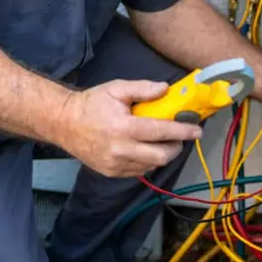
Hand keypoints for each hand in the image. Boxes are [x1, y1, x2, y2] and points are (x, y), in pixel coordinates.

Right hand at [58, 79, 202, 177]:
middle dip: (176, 147)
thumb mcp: (116, 88)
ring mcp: (115, 165)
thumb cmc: (92, 103)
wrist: (64, 123)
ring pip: (151, 165)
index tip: (197, 130)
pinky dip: (148, 161)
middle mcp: (120, 149)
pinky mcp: (111, 173)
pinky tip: (146, 149)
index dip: (182, 131)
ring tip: (165, 142)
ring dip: (163, 154)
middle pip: (160, 155)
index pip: (161, 131)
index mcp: (123, 127)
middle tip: (181, 137)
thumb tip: (165, 89)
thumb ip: (142, 89)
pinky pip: (138, 171)